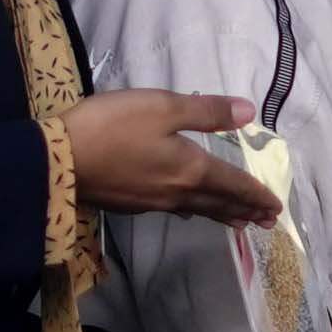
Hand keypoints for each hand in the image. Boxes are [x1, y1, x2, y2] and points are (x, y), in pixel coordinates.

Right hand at [66, 91, 281, 224]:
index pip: (234, 184)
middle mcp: (177, 192)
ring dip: (221, 215)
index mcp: (191, 169)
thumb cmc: (112, 126)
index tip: (275, 207)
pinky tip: (184, 211)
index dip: (256, 194)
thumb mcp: (162, 107)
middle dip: (244, 210)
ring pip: (196, 209)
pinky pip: (172, 209)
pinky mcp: (129, 203)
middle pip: (218, 203)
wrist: (56, 160)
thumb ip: (206, 112)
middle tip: (266, 222)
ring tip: (237, 224)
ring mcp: (152, 201)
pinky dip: (190, 210)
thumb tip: (250, 114)